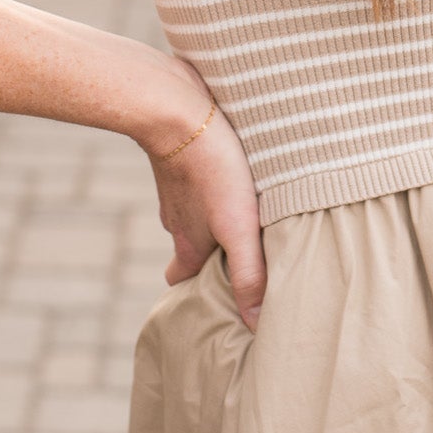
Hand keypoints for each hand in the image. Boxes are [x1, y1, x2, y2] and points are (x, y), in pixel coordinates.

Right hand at [139, 56, 265, 330]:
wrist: (176, 106)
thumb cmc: (213, 170)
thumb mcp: (238, 228)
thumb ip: (249, 275)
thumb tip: (256, 325)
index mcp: (186, 243)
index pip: (180, 281)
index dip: (194, 292)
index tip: (210, 298)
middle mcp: (176, 217)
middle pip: (188, 245)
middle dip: (207, 254)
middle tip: (232, 255)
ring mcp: (176, 183)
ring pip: (193, 209)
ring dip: (213, 215)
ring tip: (244, 211)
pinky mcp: (182, 151)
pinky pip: (196, 174)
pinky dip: (211, 180)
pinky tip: (234, 168)